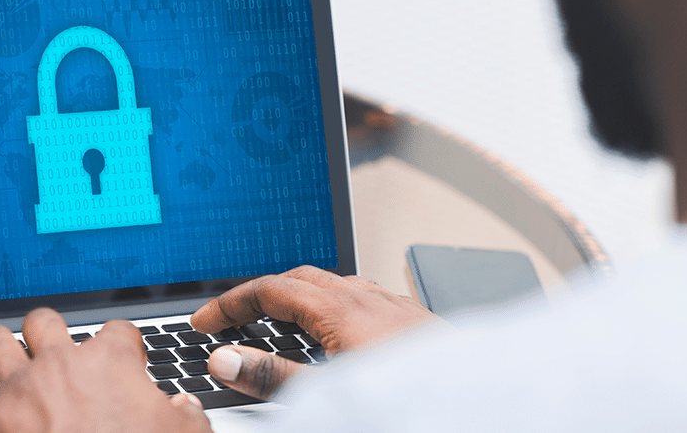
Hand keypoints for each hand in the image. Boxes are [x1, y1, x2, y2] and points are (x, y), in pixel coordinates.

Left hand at [0, 308, 211, 432]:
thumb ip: (187, 417)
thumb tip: (184, 408)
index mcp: (109, 364)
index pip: (117, 331)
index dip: (121, 343)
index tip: (123, 357)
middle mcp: (59, 366)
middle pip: (45, 321)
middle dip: (47, 331)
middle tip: (52, 348)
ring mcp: (18, 391)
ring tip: (0, 356)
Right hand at [190, 265, 439, 398]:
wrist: (481, 408)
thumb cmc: (413, 403)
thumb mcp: (330, 393)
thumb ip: (273, 377)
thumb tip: (226, 360)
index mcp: (342, 310)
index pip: (270, 290)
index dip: (230, 304)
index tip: (205, 322)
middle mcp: (369, 298)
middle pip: (299, 279)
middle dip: (260, 294)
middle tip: (232, 319)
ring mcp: (395, 306)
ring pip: (334, 286)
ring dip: (298, 297)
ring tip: (278, 324)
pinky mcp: (414, 321)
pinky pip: (363, 298)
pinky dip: (332, 306)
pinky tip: (337, 334)